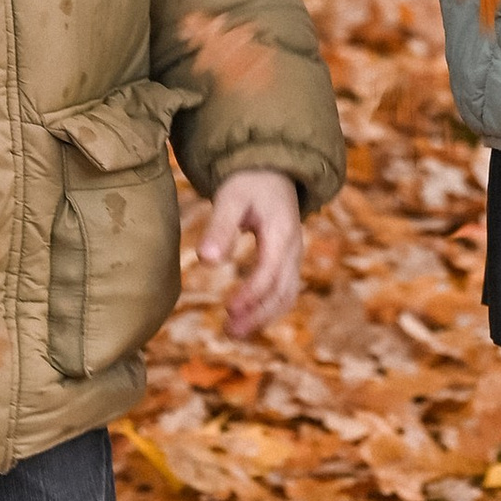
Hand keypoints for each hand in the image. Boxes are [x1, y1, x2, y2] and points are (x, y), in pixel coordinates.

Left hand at [197, 170, 304, 337]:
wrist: (271, 169)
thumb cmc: (248, 183)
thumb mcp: (230, 198)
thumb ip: (220, 228)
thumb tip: (206, 261)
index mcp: (281, 233)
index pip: (269, 273)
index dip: (250, 295)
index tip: (228, 309)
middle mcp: (293, 248)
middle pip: (282, 291)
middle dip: (258, 315)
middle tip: (229, 332)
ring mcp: (294, 255)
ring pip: (286, 294)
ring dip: (263, 317)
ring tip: (234, 331)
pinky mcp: (288, 259)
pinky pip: (285, 290)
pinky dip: (268, 308)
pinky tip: (246, 316)